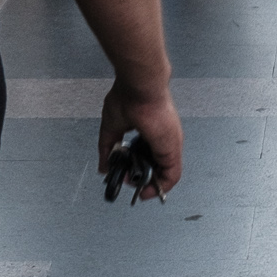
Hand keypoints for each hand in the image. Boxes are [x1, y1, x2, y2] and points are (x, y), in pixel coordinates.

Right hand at [98, 80, 183, 198]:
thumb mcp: (112, 128)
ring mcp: (169, 143)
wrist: (139, 86)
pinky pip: (172, 175)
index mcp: (150, 132)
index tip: (126, 176)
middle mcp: (162, 139)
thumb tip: (104, 166)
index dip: (137, 170)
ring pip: (166, 174)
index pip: (149, 157)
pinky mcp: (172, 148)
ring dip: (149, 185)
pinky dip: (160, 187)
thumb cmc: (129, 96)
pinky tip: (147, 190)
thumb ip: (108, 149)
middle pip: (158, 167)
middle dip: (141, 179)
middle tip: (128, 181)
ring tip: (135, 186)